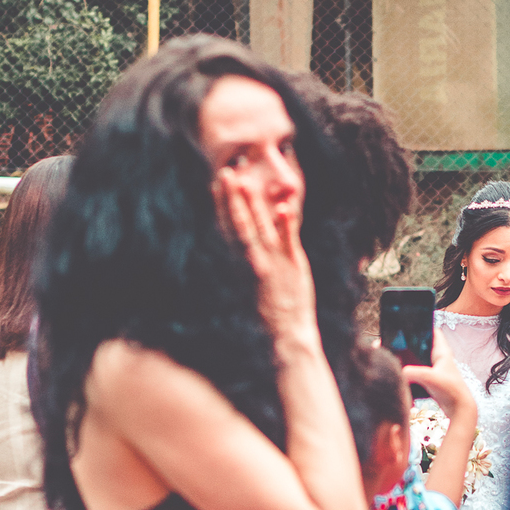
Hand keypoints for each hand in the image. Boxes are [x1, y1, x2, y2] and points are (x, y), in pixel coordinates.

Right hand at [217, 170, 317, 346]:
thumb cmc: (268, 315)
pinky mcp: (293, 266)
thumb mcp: (249, 287)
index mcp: (241, 264)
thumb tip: (235, 248)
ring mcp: (274, 262)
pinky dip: (286, 224)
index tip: (216, 185)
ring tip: (246, 182)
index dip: (222, 206)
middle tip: (226, 173)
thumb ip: (243, 265)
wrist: (286, 336)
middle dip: (232, 198)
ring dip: (253, 204)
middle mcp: (254, 260)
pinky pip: (289, 241)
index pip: (229, 229)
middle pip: (241, 223)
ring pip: (261, 227)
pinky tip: (283, 208)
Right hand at [401, 331, 475, 422]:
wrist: (460, 409)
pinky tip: (400, 374)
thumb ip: (413, 373)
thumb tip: (399, 372)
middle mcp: (439, 358)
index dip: (423, 326)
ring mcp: (435, 370)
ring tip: (393, 357)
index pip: (434, 331)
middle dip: (409, 344)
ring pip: (419, 359)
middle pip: (422, 345)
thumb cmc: (451, 391)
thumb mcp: (430, 378)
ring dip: (408, 359)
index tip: (409, 324)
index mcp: (442, 352)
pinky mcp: (431, 381)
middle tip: (394, 343)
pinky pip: (417, 372)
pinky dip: (410, 372)